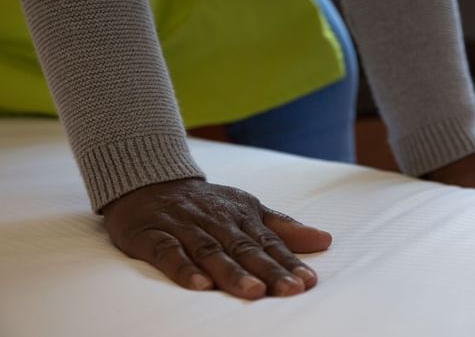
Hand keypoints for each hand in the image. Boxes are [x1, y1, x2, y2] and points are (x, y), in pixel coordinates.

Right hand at [103, 178, 331, 299]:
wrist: (149, 182)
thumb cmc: (206, 204)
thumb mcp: (247, 208)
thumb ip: (283, 228)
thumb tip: (325, 240)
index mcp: (240, 216)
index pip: (268, 243)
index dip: (288, 262)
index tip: (308, 281)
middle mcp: (215, 221)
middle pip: (244, 249)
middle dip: (269, 270)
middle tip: (290, 289)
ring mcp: (184, 228)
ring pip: (210, 251)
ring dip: (232, 272)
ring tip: (253, 291)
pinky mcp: (152, 236)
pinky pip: (168, 252)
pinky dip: (183, 268)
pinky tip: (200, 285)